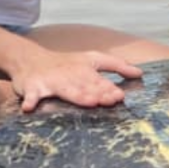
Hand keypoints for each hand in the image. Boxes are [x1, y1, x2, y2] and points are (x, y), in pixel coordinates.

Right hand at [13, 49, 143, 111]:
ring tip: (87, 102)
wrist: (30, 60)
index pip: (99, 81)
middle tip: (107, 100)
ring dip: (76, 96)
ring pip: (65, 90)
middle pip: (85, 86)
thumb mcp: (93, 59)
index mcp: (85, 71)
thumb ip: (116, 65)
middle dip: (96, 93)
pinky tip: (29, 108)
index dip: (109, 89)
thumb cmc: (66, 63)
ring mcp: (52, 82)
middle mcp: (71, 76)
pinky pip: (31, 95)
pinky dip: (30, 101)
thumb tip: (140, 73)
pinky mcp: (34, 87)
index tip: (119, 96)